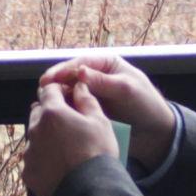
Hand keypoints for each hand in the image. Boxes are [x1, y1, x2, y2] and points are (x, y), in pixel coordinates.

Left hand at [23, 78, 120, 195]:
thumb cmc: (98, 153)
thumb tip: (79, 86)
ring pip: (35, 136)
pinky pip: (34, 159)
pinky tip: (59, 165)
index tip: (70, 97)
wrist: (90, 192)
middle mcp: (35, 129)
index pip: (49, 90)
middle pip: (39, 112)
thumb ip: (87, 100)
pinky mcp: (28, 172)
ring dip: (46, 136)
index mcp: (52, 112)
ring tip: (66, 148)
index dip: (60, 90)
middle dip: (51, 113)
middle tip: (70, 123)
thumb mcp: (100, 121)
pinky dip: (43, 159)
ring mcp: (29, 152)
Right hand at [38, 51, 176, 168]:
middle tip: (41, 90)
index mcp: (106, 64)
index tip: (49, 78)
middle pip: (71, 76)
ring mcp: (91, 94)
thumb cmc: (145, 105)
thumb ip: (103, 81)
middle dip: (56, 82)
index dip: (63, 70)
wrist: (154, 133)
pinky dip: (63, 109)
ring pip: (69, 92)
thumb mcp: (126, 90)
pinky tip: (53, 114)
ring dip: (57, 96)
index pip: (81, 63)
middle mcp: (96, 76)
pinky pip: (73, 107)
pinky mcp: (89, 110)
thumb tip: (80, 71)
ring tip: (43, 102)